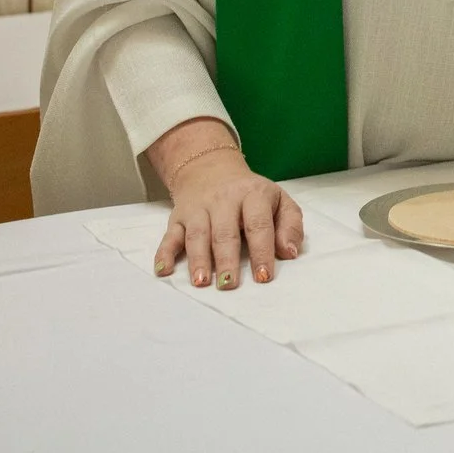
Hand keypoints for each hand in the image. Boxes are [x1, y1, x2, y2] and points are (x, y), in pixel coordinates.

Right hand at [146, 118, 304, 289]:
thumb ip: (291, 225)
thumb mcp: (280, 201)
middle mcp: (224, 200)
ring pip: (197, 234)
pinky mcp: (178, 216)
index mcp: (253, 195)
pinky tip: (163, 269)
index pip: (258, 224)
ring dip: (197, 259)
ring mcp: (198, 208)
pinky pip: (169, 235)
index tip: (263, 276)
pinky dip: (164, 252)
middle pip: (224, 232)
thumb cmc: (252, 196)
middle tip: (229, 283)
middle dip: (226, 259)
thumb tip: (290, 252)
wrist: (212, 169)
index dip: (261, 251)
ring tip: (201, 282)